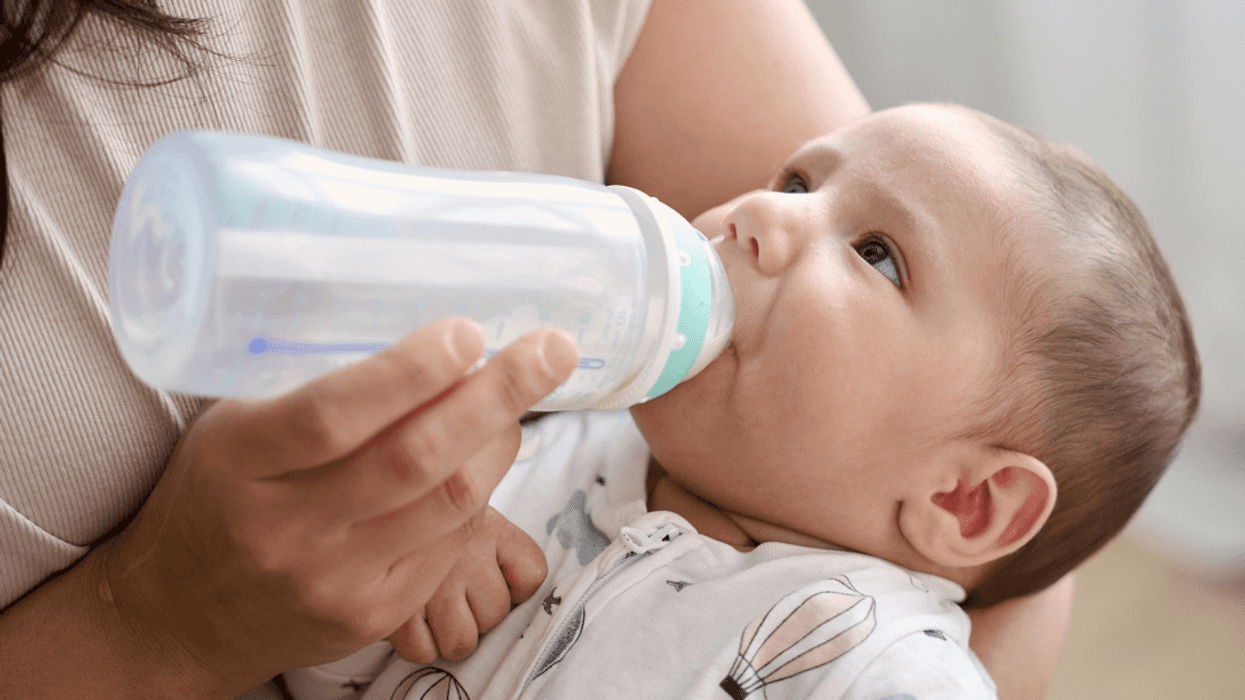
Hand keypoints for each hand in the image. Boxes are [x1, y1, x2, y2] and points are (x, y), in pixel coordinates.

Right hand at [96, 319, 576, 695]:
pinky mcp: (376, 614)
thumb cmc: (214, 497)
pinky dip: (477, 491)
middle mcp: (289, 529)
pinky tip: (479, 457)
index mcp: (240, 463)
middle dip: (496, 396)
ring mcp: (337, 580)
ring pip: (451, 503)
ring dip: (500, 440)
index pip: (332, 415)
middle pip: (415, 459)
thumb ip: (309, 388)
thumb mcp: (233, 429)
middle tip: (551, 349)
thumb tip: (415, 328)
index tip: (467, 332)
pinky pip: (451, 543)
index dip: (408, 372)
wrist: (180, 617)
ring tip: (518, 396)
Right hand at [388, 506, 546, 662]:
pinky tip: (410, 615)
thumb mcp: (470, 513)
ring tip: (432, 605)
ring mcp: (430, 581)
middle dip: (477, 612)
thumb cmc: (428, 519)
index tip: (493, 574)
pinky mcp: (394, 609)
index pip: (531, 576)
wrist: (372, 505)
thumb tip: (520, 589)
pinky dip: (417, 643)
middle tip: (452, 589)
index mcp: (489, 525)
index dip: (514, 586)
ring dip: (449, 633)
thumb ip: (500, 547)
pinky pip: (421, 651)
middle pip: (496, 614)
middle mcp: (464, 551)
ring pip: (462, 641)